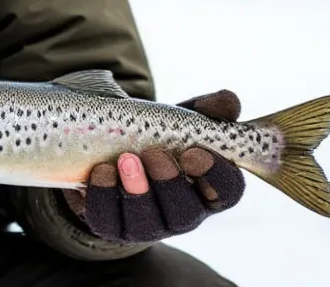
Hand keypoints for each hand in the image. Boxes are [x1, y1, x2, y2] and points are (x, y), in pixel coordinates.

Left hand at [62, 90, 247, 242]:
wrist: (115, 150)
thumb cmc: (161, 136)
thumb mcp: (185, 119)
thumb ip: (209, 108)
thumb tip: (228, 102)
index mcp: (210, 188)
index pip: (228, 191)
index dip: (214, 175)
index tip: (194, 152)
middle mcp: (185, 214)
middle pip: (185, 214)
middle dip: (168, 183)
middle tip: (153, 154)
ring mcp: (150, 226)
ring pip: (146, 223)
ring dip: (136, 191)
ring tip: (124, 159)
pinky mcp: (115, 227)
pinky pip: (108, 220)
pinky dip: (103, 196)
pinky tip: (101, 171)